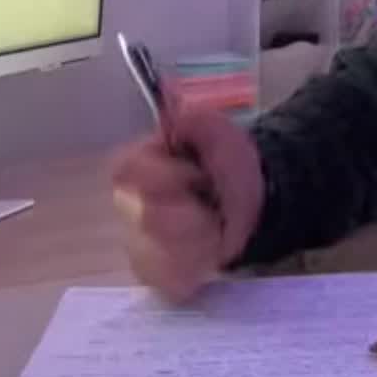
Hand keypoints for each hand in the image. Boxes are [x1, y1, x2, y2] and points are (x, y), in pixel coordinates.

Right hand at [110, 103, 264, 302]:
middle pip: (146, 218)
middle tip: (214, 205)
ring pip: (156, 254)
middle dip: (191, 215)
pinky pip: (166, 280)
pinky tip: (208, 252)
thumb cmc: (226, 161)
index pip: (126, 171)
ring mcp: (136, 241)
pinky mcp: (153, 272)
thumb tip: (167, 95)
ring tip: (215, 228)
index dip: (164, 177)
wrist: (251, 198)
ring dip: (198, 242)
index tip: (197, 175)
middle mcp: (128, 203)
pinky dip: (195, 268)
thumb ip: (192, 116)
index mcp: (137, 163)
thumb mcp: (217, 129)